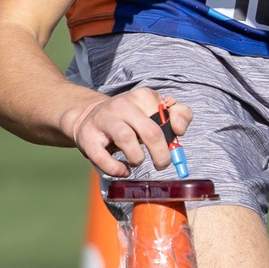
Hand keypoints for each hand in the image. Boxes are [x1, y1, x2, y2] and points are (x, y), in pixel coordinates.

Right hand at [59, 88, 189, 177]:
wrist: (89, 115)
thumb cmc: (130, 118)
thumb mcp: (154, 109)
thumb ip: (178, 115)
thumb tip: (180, 130)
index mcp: (142, 97)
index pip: (167, 113)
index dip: (175, 131)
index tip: (174, 141)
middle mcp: (122, 105)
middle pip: (150, 131)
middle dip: (161, 154)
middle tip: (162, 164)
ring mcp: (103, 120)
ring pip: (126, 139)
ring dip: (137, 158)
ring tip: (137, 161)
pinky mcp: (88, 137)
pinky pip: (102, 157)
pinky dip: (116, 169)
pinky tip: (123, 170)